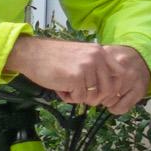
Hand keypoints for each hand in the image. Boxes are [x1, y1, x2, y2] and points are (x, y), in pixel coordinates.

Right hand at [7, 37, 150, 113]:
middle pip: (108, 90)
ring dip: (79, 97)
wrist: (31, 53)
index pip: (119, 75)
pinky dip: (69, 98)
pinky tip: (59, 88)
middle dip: (94, 97)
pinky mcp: (76, 77)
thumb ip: (96, 67)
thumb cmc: (53, 57)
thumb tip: (109, 91)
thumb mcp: (81, 56)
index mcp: (100, 52)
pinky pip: (79, 98)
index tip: (101, 95)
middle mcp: (97, 58)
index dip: (112, 89)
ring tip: (66, 87)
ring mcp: (87, 67)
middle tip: (80, 94)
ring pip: (93, 96)